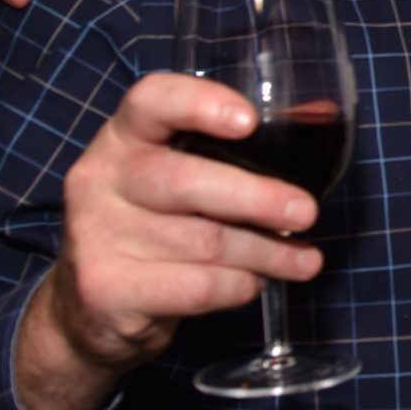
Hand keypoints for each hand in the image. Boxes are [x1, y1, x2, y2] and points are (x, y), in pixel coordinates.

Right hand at [14, 73, 322, 409]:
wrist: (90, 308)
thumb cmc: (153, 226)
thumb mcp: (178, 176)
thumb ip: (237, 149)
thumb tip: (320, 115)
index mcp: (123, 137)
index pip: (151, 101)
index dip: (201, 104)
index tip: (249, 122)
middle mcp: (102, 178)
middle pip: (186, 181)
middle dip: (257, 198)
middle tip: (306, 212)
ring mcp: (98, 234)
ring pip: (204, 242)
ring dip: (265, 253)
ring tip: (303, 260)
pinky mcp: (107, 288)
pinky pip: (197, 287)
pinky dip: (239, 286)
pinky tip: (254, 283)